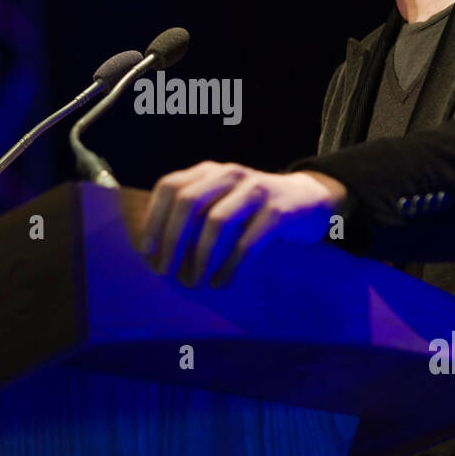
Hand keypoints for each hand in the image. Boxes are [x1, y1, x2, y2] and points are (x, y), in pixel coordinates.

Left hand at [139, 161, 348, 288]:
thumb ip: (193, 215)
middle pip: (189, 203)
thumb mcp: (221, 201)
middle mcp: (230, 174)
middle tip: (165, 272)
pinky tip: (222, 283)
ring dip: (201, 259)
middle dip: (172, 241)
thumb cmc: (252, 209)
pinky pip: (248, 242)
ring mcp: (256, 190)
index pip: (170, 186)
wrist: (308, 200)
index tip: (146, 251)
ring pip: (217, 223)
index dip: (154, 218)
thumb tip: (154, 251)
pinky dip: (230, 267)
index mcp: (210, 171)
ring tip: (195, 284)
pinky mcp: (278, 211)